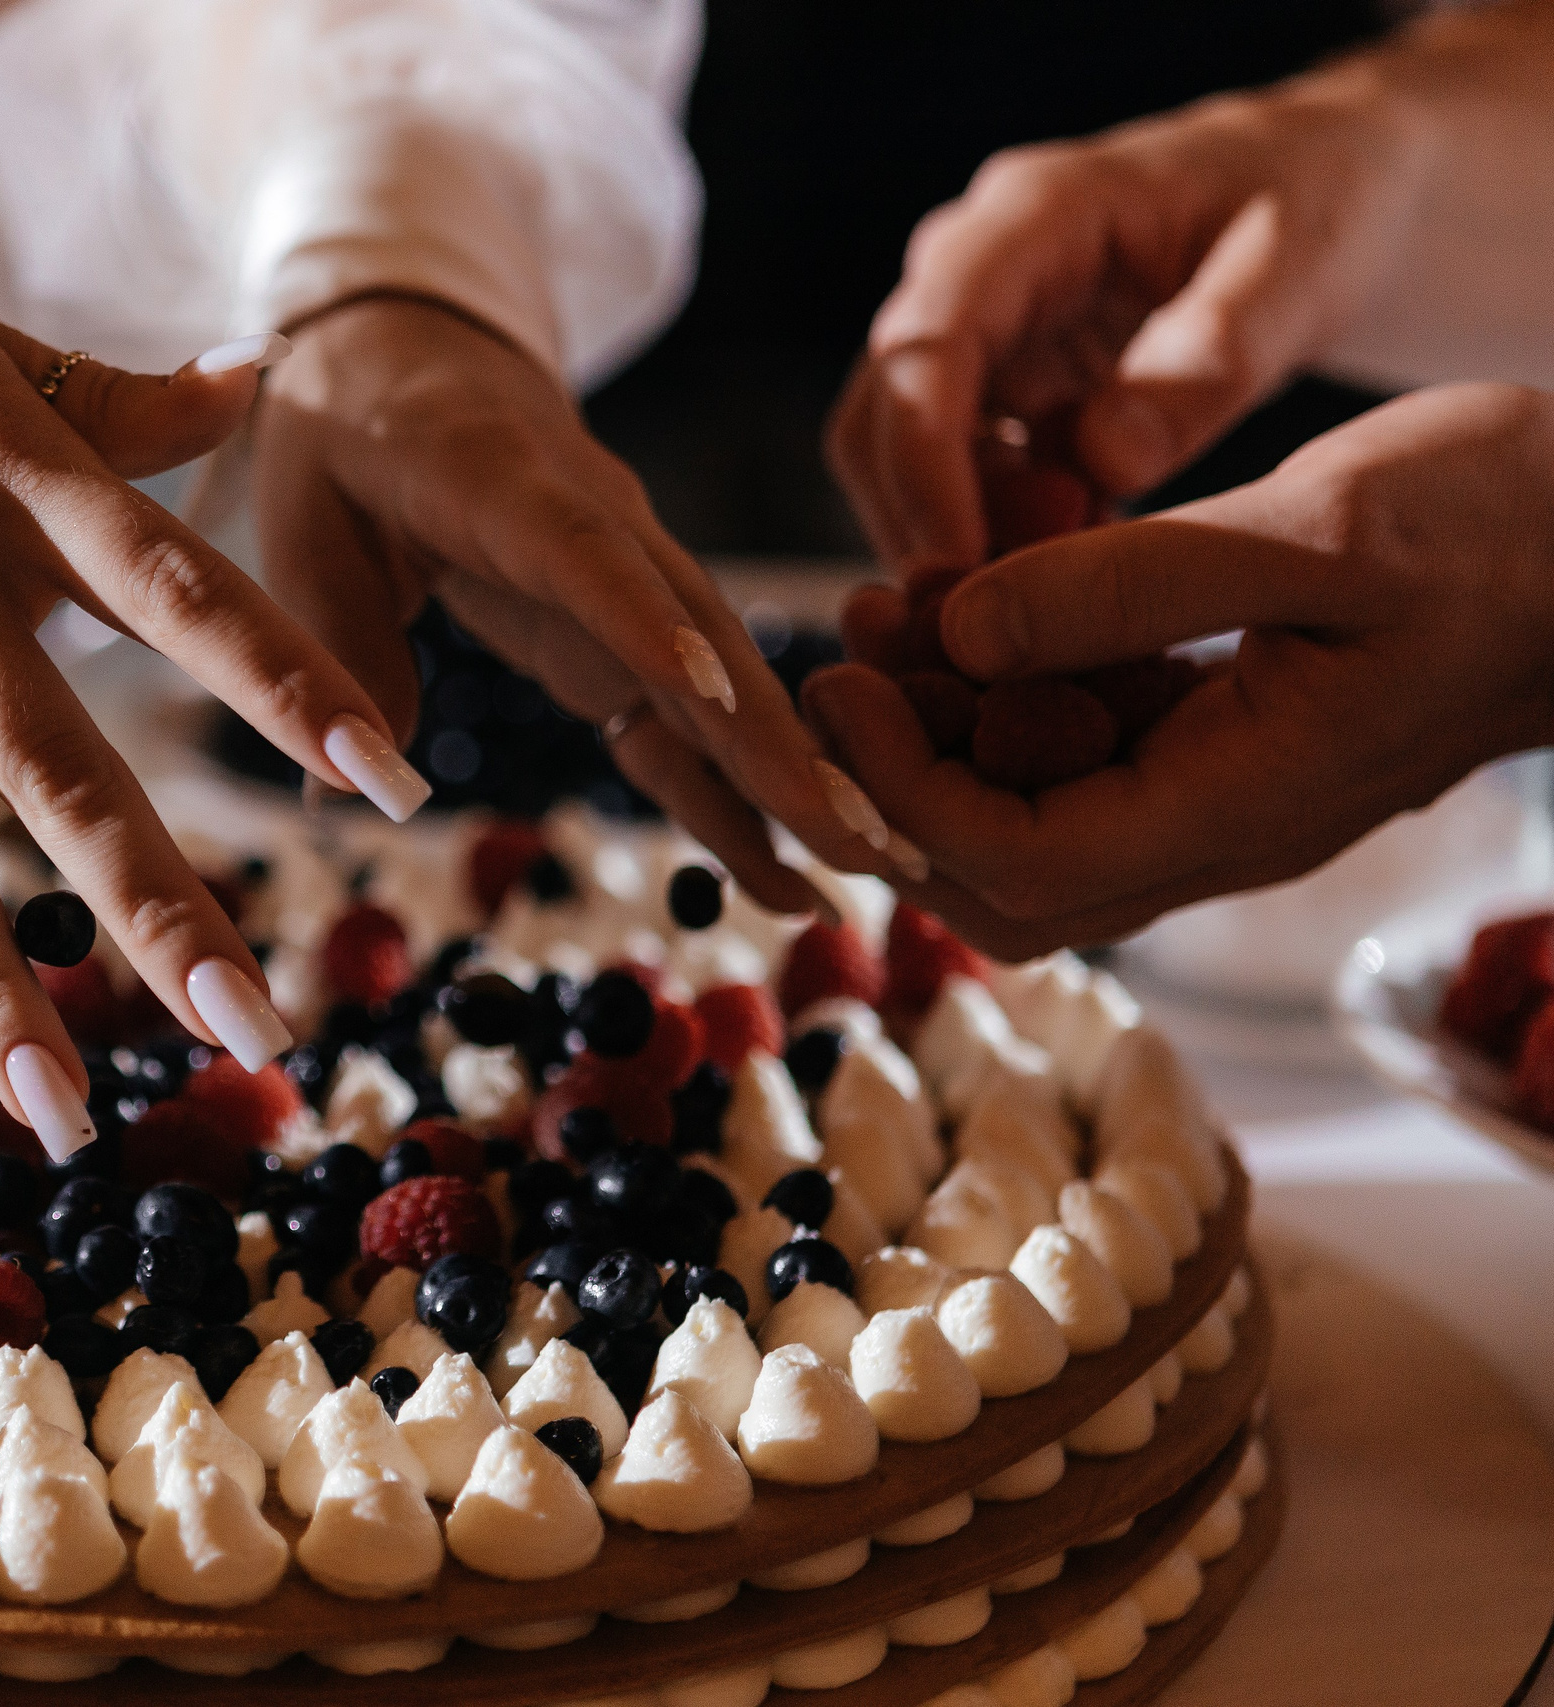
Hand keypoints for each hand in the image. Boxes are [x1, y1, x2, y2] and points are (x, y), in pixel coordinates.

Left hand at [252, 293, 917, 913]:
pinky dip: (734, 789)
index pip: (583, 553)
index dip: (647, 626)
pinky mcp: (630, 624)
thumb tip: (350, 787)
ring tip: (869, 868)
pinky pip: (688, 713)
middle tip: (859, 831)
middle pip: (700, 631)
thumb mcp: (302, 522)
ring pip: (723, 678)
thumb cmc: (342, 430)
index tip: (714, 700)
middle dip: (780, 739)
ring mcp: (630, 572)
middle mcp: (597, 521)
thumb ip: (334, 646)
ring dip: (793, 775)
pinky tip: (787, 871)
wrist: (410, 346)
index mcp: (498, 481)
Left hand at [802, 383, 1553, 957]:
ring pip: (1029, 816)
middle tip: (841, 659)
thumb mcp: (1321, 530)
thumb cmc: (1513, 529)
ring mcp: (1219, 793)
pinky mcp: (1220, 741)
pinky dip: (1006, 695)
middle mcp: (1216, 829)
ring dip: (940, 733)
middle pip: (997, 879)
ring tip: (886, 608)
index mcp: (1241, 804)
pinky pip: (1082, 755)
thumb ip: (1137, 589)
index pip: (1015, 862)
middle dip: (896, 783)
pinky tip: (969, 599)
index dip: (900, 790)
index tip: (839, 685)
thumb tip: (962, 631)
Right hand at [825, 70, 1422, 573]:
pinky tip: (1083, 565)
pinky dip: (1000, 536)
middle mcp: (978, 266)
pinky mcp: (1002, 386)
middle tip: (1013, 613)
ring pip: (901, 456)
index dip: (924, 462)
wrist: (1336, 188)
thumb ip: (1212, 359)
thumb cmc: (1327, 203)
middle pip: (882, 410)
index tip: (958, 568)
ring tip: (1074, 579)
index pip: (928, 343)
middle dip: (924, 520)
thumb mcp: (1305, 269)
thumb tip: (1104, 462)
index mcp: (1040, 212)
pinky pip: (959, 478)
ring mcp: (982, 329)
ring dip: (959, 534)